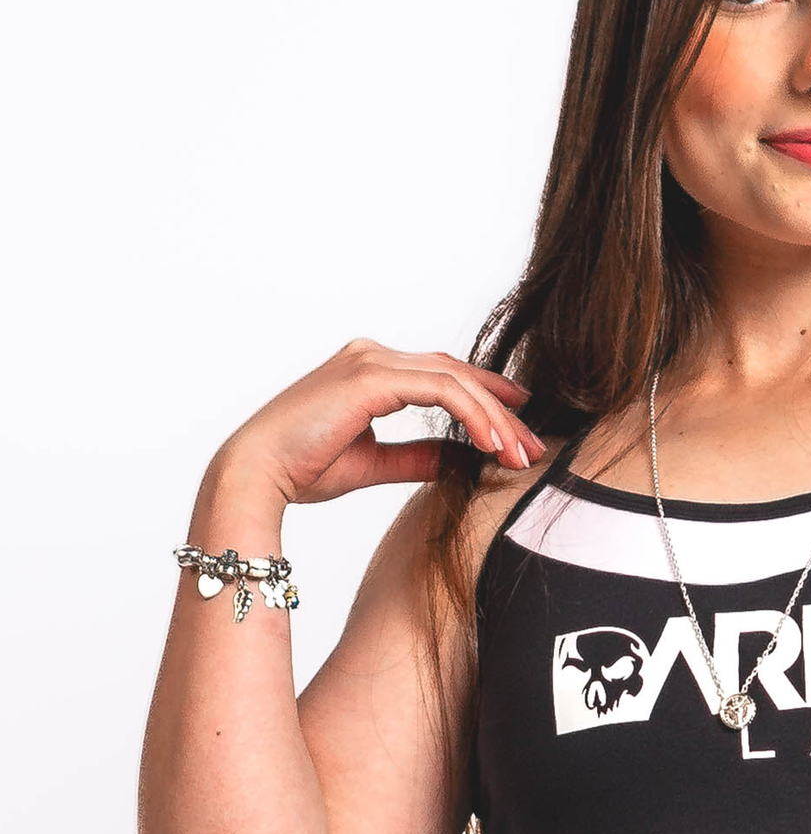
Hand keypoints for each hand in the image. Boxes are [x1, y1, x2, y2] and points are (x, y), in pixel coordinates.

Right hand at [214, 337, 548, 504]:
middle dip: (502, 411)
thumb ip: (419, 455)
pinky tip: (494, 444)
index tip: (520, 429)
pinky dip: (473, 415)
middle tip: (534, 447)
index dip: (487, 399)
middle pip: (458, 375)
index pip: (445, 376)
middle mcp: (373, 356)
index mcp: (371, 371)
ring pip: (456, 380)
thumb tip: (461, 459)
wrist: (254, 476)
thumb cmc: (301, 470)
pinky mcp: (372, 376)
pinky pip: (442, 390)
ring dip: (495, 418)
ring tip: (521, 454)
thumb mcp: (375, 462)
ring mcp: (372, 361)